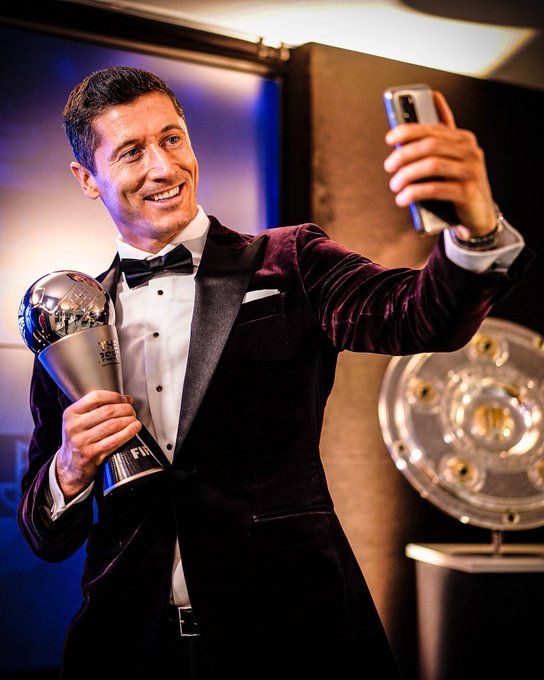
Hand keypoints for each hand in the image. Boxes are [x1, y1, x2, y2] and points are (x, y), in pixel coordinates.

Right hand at [56, 390, 141, 500]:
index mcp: (71, 413)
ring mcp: (82, 441)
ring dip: (129, 420)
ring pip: (113, 424)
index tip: (124, 399)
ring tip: (134, 419)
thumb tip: (127, 399)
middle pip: (107, 411)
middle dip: (125, 409)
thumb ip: (100, 407)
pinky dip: (129, 432)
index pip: (95, 397)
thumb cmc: (79, 439)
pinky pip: (115, 440)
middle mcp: (75, 426)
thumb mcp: (80, 420)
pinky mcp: (92, 453)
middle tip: (132, 411)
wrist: (70, 466)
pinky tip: (135, 428)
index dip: (114, 396)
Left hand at [384, 91, 495, 238]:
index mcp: (464, 139)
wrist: (480, 215)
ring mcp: (471, 172)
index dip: (409, 131)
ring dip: (407, 175)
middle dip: (404, 154)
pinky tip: (402, 199)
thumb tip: (406, 129)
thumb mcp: (450, 161)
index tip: (389, 138)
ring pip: (432, 165)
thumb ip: (436, 144)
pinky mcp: (468, 192)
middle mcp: (470, 152)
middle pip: (430, 145)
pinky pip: (435, 189)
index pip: (433, 129)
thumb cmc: (458, 186)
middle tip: (388, 166)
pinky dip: (414, 193)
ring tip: (394, 185)